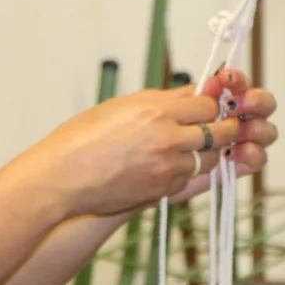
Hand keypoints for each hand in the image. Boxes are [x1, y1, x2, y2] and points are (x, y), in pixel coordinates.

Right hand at [11, 69, 278, 220]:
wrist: (62, 178)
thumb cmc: (81, 138)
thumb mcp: (122, 106)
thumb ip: (162, 101)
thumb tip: (191, 94)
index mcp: (157, 109)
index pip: (207, 104)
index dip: (210, 106)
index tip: (208, 107)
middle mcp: (169, 137)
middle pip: (220, 131)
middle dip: (222, 129)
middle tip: (218, 127)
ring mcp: (168, 167)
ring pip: (210, 158)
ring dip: (206, 153)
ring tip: (189, 149)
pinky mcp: (163, 190)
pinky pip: (189, 179)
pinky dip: (185, 173)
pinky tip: (166, 168)